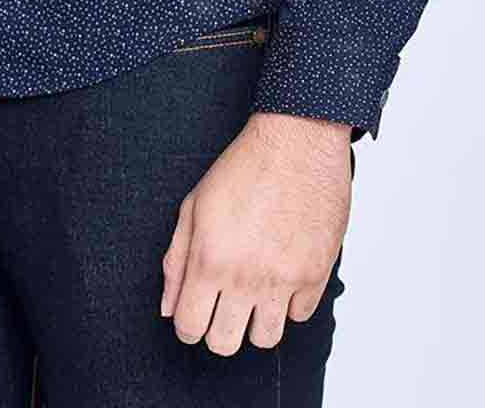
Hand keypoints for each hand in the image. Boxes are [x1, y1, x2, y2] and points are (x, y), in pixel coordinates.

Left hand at [160, 111, 351, 354]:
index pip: (189, 328)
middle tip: (224, 303)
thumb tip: (168, 307)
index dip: (187, 324)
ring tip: (256, 291)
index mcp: (210, 259)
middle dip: (219, 329)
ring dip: (256, 320)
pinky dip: (290, 302)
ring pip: (265, 339)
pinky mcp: (316, 273)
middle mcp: (245, 276)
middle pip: (224, 343)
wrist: (297, 140)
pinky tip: (283, 273)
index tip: (196, 312)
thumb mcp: (195, 205)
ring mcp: (283, 279)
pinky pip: (300, 315)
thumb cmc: (245, 166)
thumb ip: (176, 260)